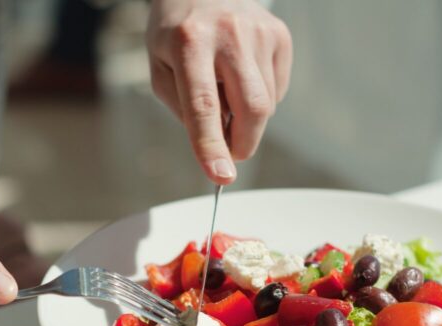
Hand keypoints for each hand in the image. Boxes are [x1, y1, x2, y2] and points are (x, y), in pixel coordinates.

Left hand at [146, 0, 291, 184]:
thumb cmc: (176, 33)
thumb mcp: (161, 69)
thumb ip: (186, 110)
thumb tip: (219, 146)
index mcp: (189, 42)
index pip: (204, 106)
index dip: (212, 146)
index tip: (221, 177)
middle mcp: (229, 34)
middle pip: (252, 109)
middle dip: (243, 143)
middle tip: (229, 152)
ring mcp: (260, 32)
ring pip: (266, 104)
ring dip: (246, 116)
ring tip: (225, 89)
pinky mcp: (280, 36)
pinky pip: (277, 89)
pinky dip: (260, 97)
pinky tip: (241, 76)